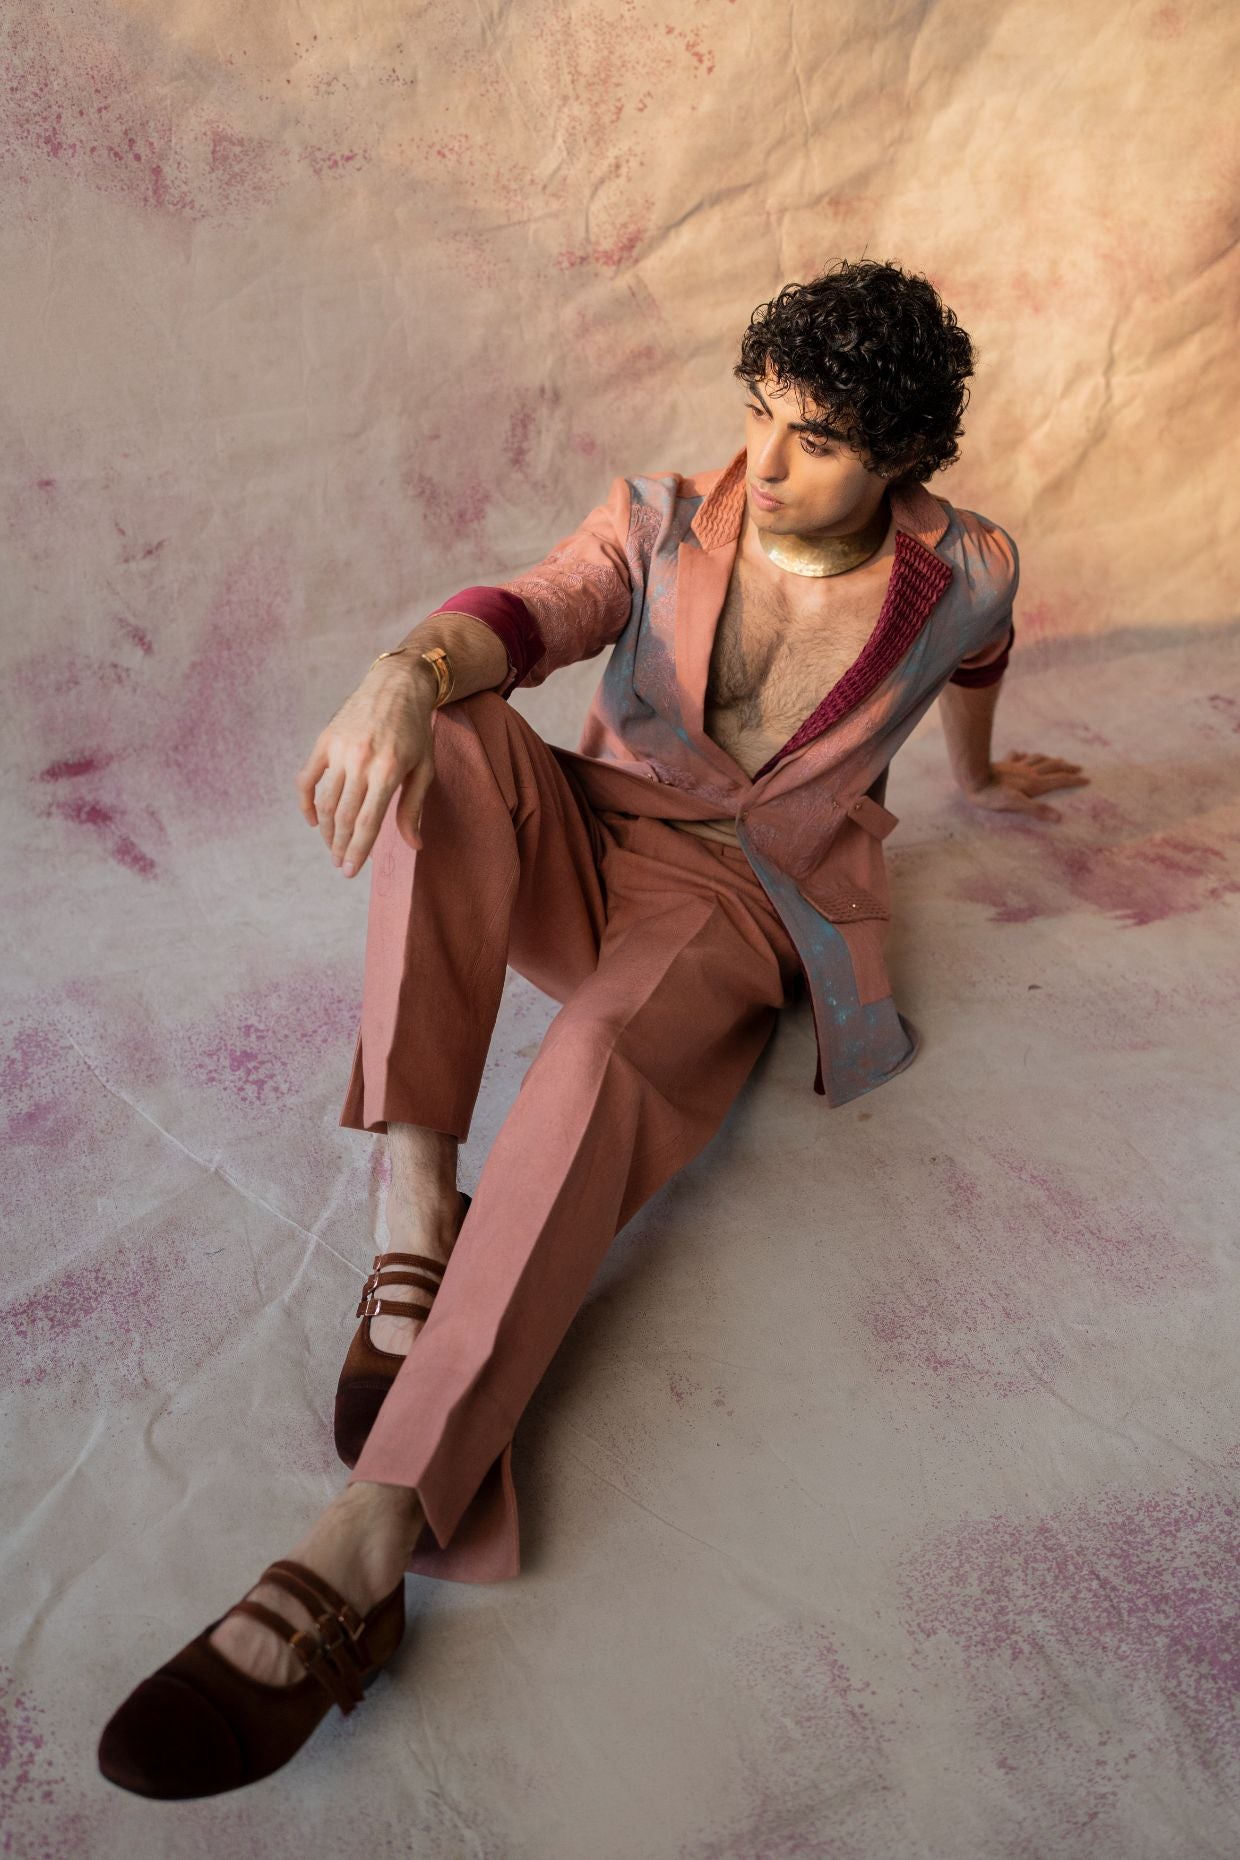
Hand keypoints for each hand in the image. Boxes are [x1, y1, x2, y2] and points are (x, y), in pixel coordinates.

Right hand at [295, 658, 438, 875]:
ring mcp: (339, 750)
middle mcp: (361, 761)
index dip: (357, 850)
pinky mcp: (324, 741)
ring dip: (326, 831)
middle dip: (340, 846)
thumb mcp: (424, 768)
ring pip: (325, 802)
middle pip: (344, 817)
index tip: (350, 871)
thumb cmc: (415, 730)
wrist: (396, 685)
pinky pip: (307, 780)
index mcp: (388, 770)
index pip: (367, 822)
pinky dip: (306, 803)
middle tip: (340, 865)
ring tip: (332, 847)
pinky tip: (313, 821)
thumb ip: (414, 807)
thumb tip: (414, 845)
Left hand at [960, 749, 1089, 821]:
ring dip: (1049, 759)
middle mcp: (1029, 772)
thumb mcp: (1016, 805)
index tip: (1087, 779)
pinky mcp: (1004, 764)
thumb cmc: (993, 795)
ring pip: (1038, 760)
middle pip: (1052, 767)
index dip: (1074, 780)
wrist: (973, 778)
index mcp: (1034, 784)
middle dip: (1066, 768)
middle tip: (1078, 767)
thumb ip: (1037, 810)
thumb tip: (1059, 817)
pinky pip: (1017, 757)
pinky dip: (1024, 755)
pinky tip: (1023, 753)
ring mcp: (1016, 767)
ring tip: (1056, 759)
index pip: (1059, 780)